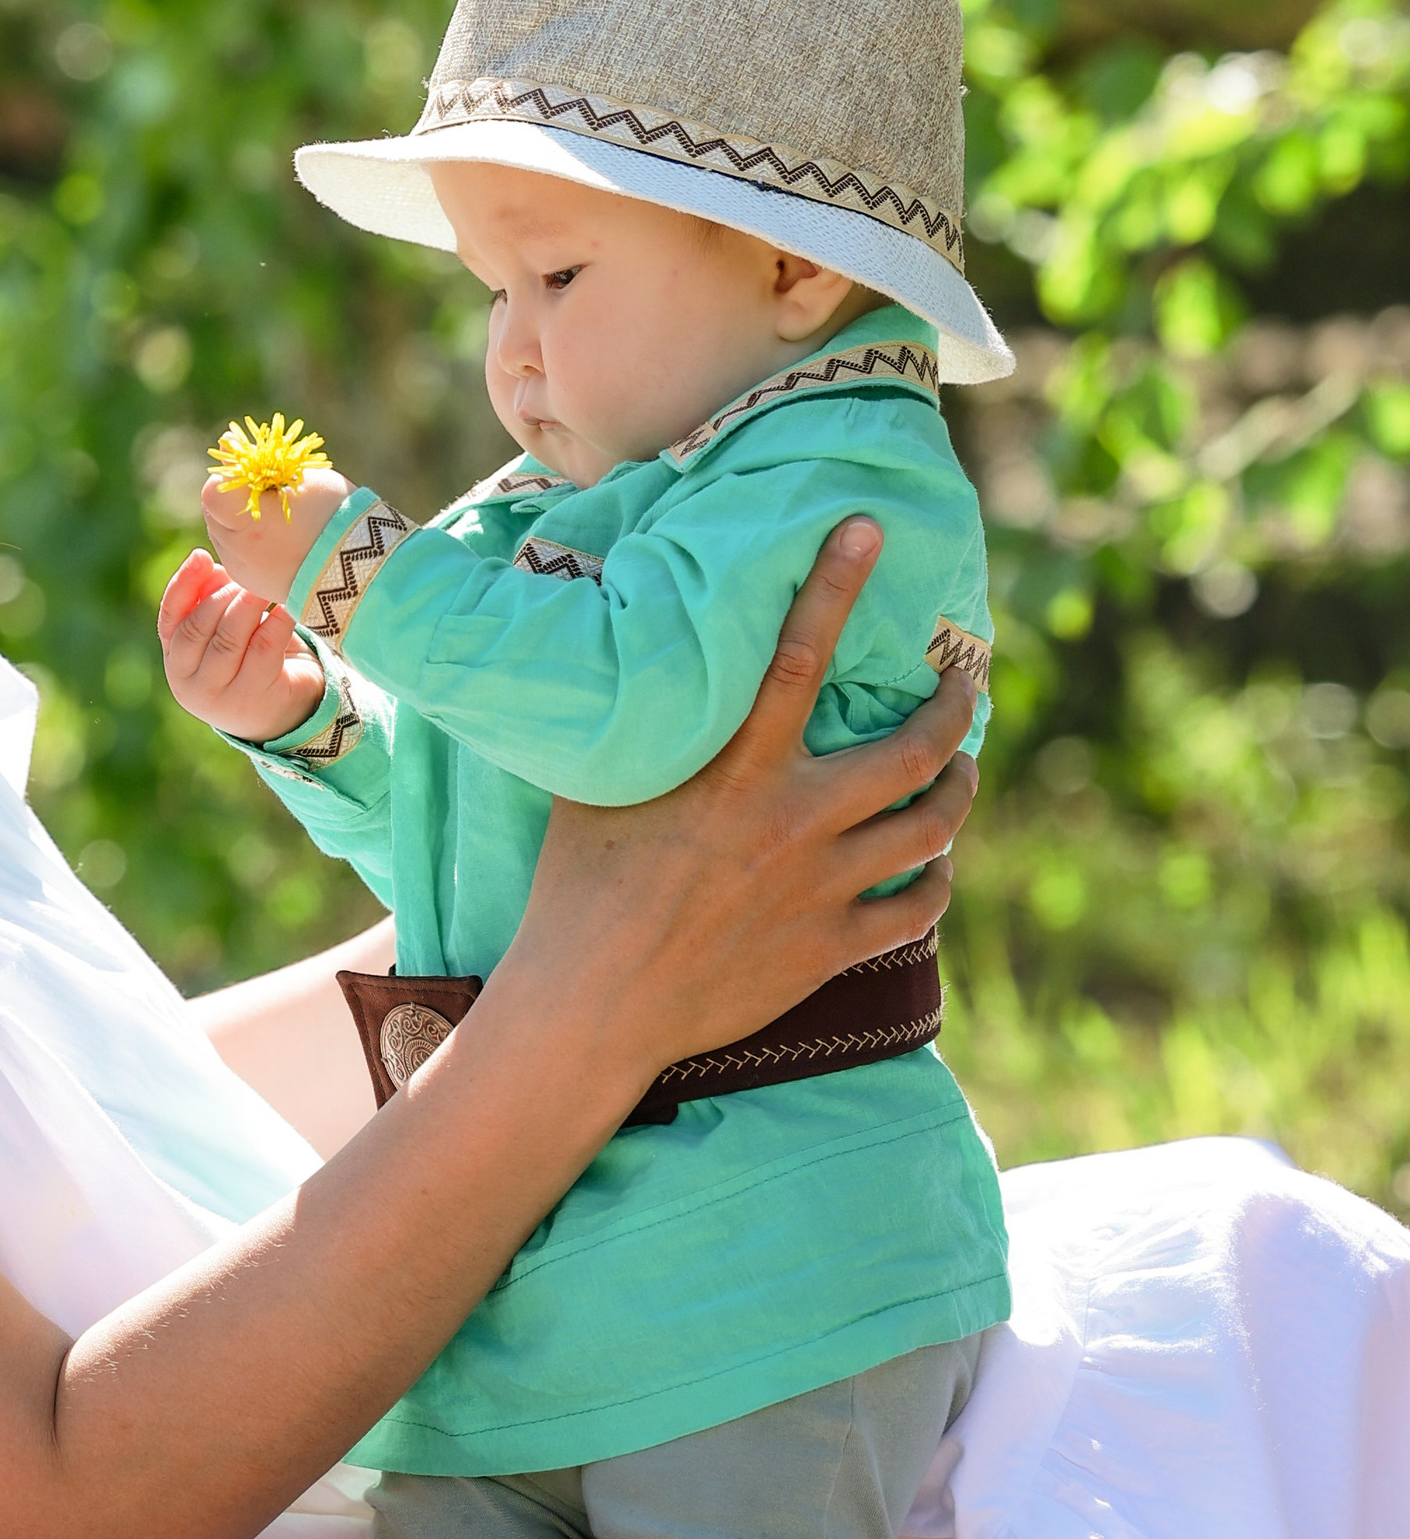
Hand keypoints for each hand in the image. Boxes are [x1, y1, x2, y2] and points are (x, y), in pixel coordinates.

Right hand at [159, 550, 331, 743]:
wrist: (282, 715)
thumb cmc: (249, 662)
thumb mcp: (223, 633)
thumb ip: (211, 602)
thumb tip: (210, 567)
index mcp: (176, 661)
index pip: (169, 618)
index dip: (183, 584)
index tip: (201, 556)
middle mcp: (188, 683)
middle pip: (197, 628)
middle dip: (221, 596)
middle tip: (246, 577)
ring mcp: (219, 695)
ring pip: (228, 639)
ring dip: (247, 605)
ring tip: (263, 587)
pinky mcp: (254, 697)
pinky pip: (264, 648)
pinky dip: (277, 621)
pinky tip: (287, 606)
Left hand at [198, 465, 352, 602]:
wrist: (361, 569)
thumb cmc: (334, 515)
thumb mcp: (298, 477)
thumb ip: (254, 461)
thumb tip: (226, 442)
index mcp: (246, 523)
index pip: (214, 489)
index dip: (231, 473)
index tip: (253, 468)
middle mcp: (236, 552)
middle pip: (214, 511)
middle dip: (235, 495)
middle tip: (269, 490)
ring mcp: (242, 571)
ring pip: (222, 532)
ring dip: (239, 517)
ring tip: (277, 514)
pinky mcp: (251, 583)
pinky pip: (236, 553)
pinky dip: (248, 539)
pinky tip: (276, 534)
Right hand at [481, 519, 979, 1089]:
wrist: (592, 1006)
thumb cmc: (576, 889)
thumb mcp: (592, 786)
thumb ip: (627, 724)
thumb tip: (608, 652)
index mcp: (734, 772)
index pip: (797, 658)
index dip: (836, 586)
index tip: (870, 532)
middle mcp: (792, 821)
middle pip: (913, 750)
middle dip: (953, 708)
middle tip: (961, 686)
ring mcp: (821, 889)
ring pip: (933, 827)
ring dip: (960, 791)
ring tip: (962, 773)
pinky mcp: (829, 949)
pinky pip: (917, 908)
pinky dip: (937, 880)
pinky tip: (935, 867)